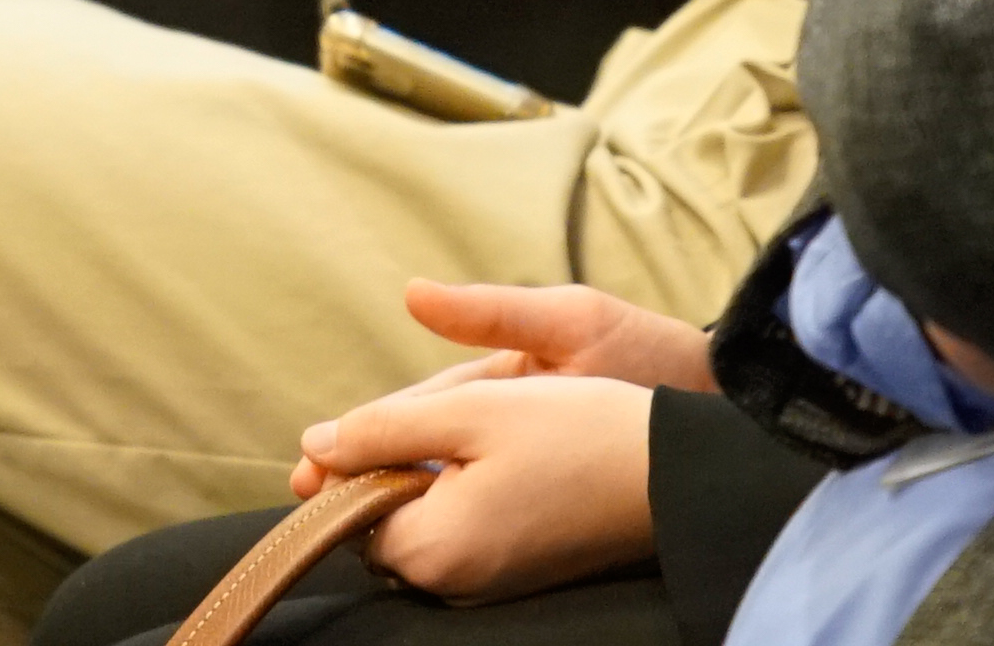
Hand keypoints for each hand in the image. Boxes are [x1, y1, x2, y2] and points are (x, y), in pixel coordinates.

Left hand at [291, 377, 656, 599]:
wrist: (676, 473)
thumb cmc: (577, 433)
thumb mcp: (470, 409)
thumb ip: (384, 429)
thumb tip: (317, 447)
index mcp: (435, 551)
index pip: (350, 517)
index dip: (346, 465)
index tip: (361, 423)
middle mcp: (457, 584)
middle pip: (384, 526)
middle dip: (384, 469)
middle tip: (416, 416)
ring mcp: (492, 584)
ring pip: (425, 526)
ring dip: (422, 477)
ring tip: (458, 426)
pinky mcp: (521, 571)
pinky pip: (464, 534)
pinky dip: (459, 493)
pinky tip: (490, 452)